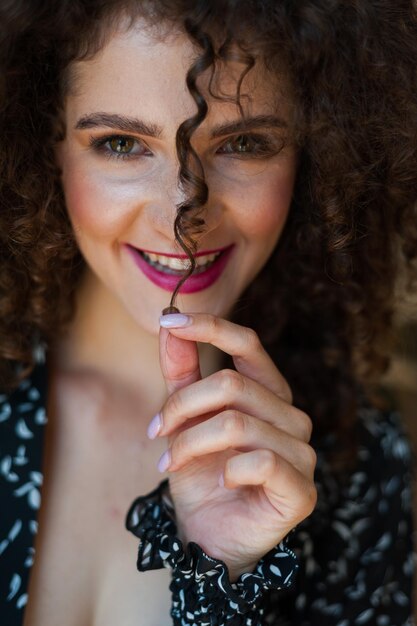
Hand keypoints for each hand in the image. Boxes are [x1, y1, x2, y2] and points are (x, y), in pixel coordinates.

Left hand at [154, 312, 316, 580]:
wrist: (207, 536)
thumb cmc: (200, 473)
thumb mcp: (183, 417)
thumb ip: (182, 370)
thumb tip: (169, 321)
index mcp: (269, 392)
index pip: (248, 343)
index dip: (210, 327)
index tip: (169, 319)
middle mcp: (291, 416)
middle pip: (231, 384)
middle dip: (181, 406)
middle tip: (155, 431)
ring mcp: (302, 452)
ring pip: (236, 423)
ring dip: (189, 443)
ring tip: (168, 462)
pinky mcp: (302, 489)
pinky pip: (260, 461)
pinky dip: (226, 469)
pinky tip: (219, 481)